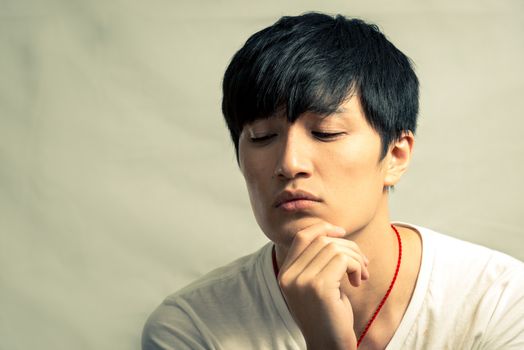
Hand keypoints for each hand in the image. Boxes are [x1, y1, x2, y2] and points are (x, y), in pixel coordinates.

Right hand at [277, 222, 369, 349]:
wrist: (330, 346)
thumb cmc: (329, 315)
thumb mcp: (317, 284)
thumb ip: (317, 260)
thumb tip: (334, 232)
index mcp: (285, 273)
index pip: (302, 236)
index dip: (323, 228)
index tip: (342, 232)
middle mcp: (289, 275)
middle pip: (322, 239)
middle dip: (348, 247)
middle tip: (362, 265)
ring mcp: (302, 281)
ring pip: (334, 247)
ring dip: (355, 258)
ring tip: (361, 274)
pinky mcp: (319, 287)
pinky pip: (343, 260)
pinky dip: (356, 266)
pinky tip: (358, 281)